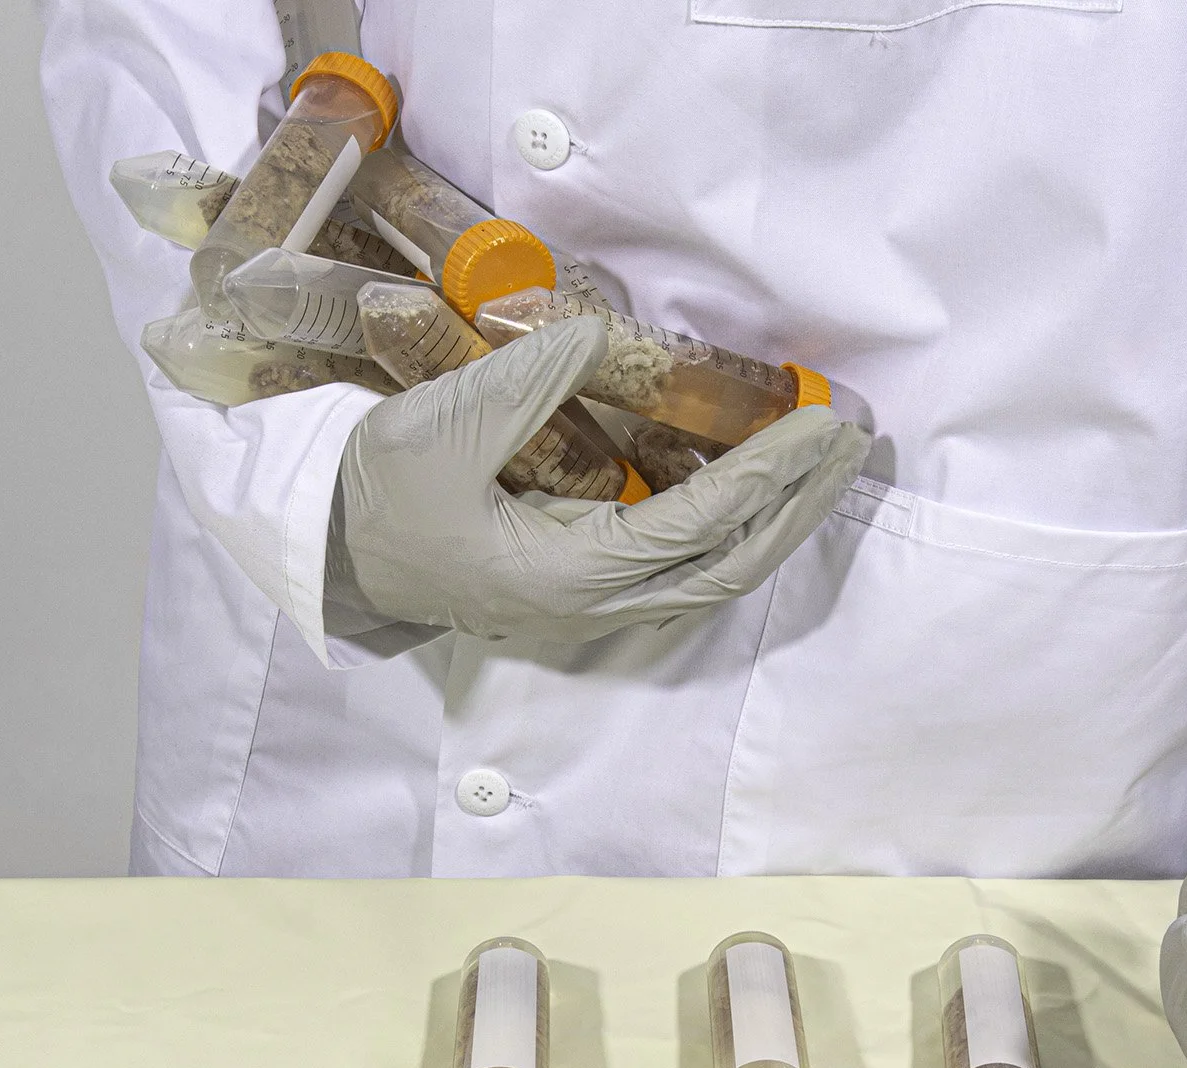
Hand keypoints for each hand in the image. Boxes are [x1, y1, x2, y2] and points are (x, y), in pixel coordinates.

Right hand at [327, 315, 870, 641]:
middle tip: (855, 442)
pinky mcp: (587, 597)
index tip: (821, 426)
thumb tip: (595, 336)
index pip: (700, 525)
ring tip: (826, 462)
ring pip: (716, 576)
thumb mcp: (437, 426)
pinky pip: (686, 571)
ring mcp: (593, 611)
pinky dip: (736, 530)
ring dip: (777, 520)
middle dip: (799, 504)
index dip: (767, 474)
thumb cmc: (376, 495)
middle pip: (733, 566)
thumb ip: (521, 383)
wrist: (331, 555)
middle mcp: (595, 608)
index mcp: (568, 577)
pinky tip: (761, 492)